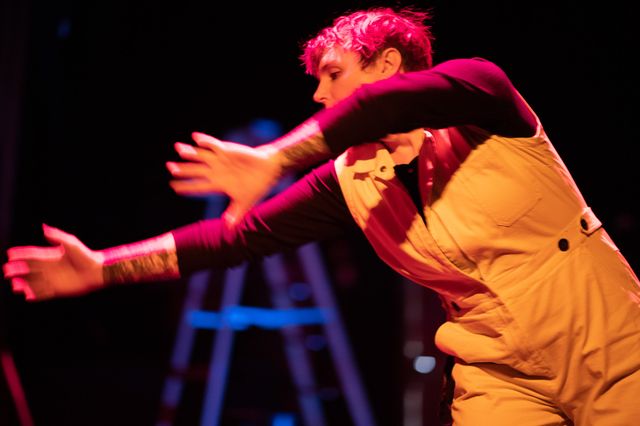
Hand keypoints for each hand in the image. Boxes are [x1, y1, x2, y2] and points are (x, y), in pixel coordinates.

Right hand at [2, 224, 103, 300]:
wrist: (98, 271)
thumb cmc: (86, 256)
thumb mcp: (71, 244)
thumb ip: (57, 236)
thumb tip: (43, 228)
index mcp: (51, 256)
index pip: (32, 255)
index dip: (21, 255)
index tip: (10, 254)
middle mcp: (49, 268)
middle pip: (28, 269)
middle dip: (17, 270)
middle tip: (7, 270)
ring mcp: (53, 279)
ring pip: (33, 282)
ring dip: (23, 284)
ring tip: (14, 285)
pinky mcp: (58, 289)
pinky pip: (43, 293)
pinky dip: (35, 295)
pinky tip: (27, 296)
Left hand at [167, 132, 281, 225]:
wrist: (268, 171)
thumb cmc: (257, 186)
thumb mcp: (245, 202)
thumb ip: (236, 213)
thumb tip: (229, 228)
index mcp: (219, 184)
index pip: (199, 186)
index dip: (187, 187)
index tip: (174, 188)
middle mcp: (217, 171)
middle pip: (196, 170)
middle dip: (183, 169)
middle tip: (170, 167)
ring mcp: (221, 160)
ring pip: (201, 156)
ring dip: (190, 153)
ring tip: (178, 149)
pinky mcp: (228, 151)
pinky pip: (214, 145)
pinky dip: (205, 141)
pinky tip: (195, 138)